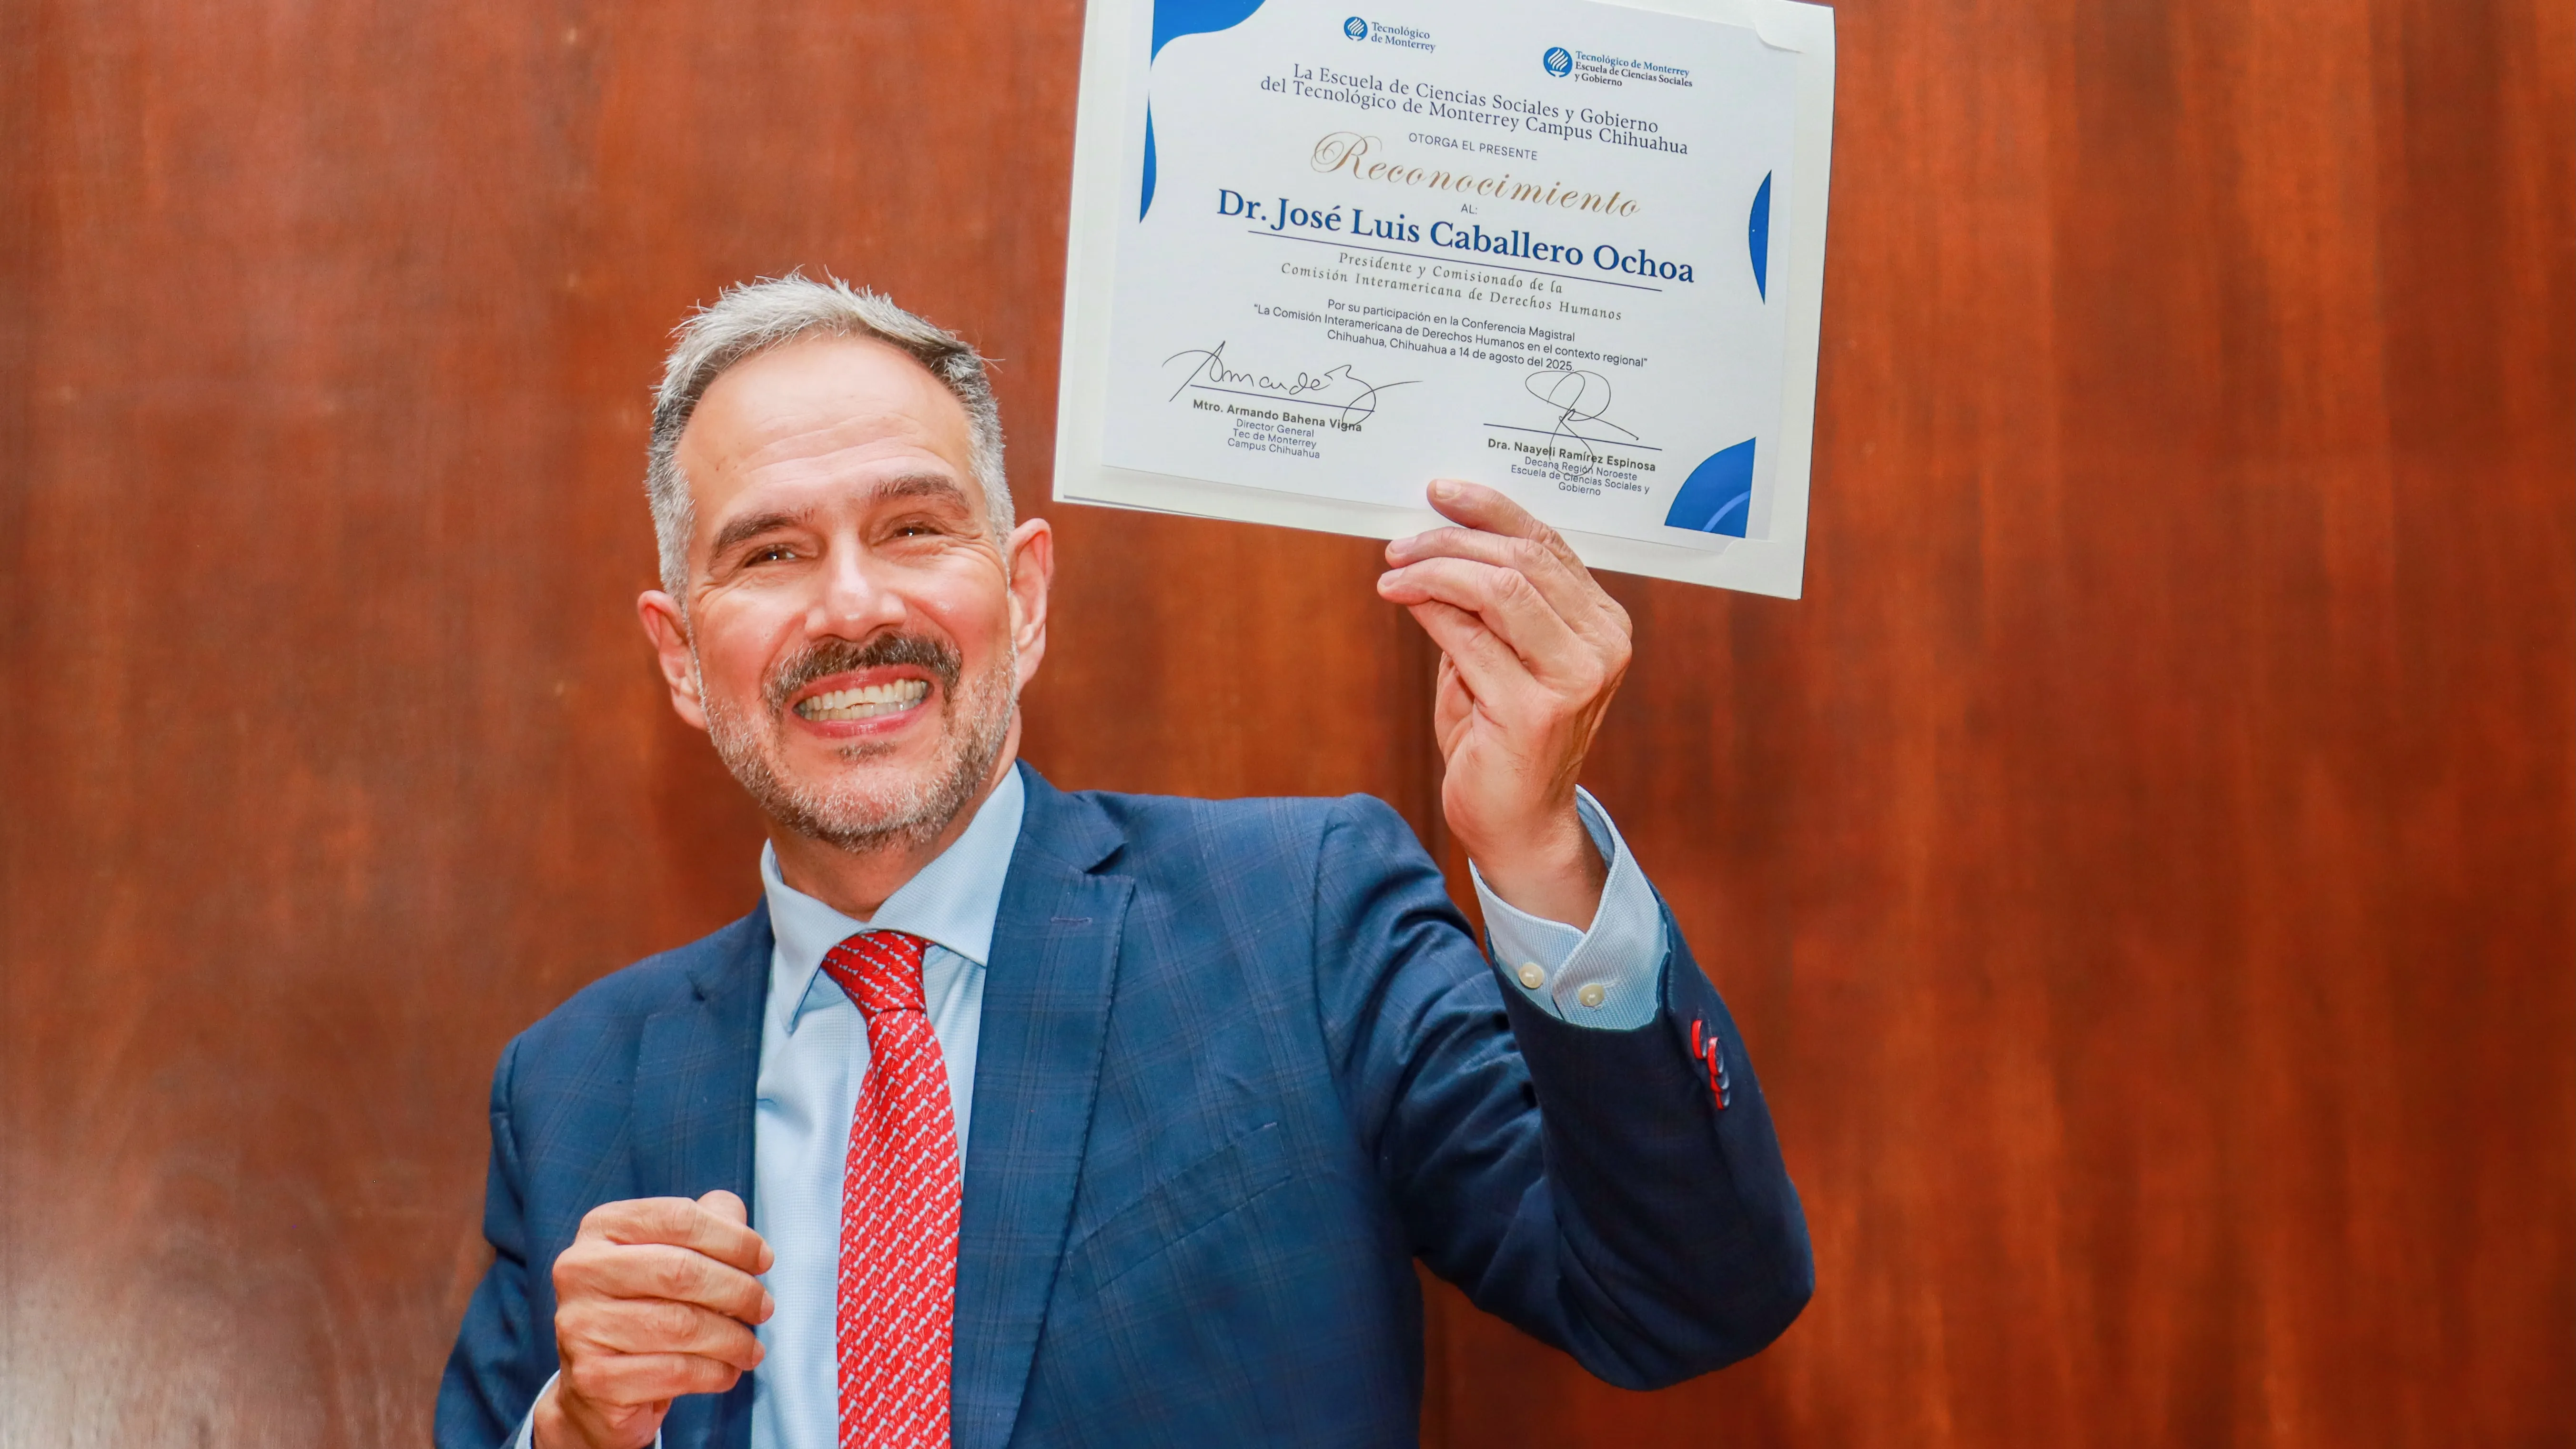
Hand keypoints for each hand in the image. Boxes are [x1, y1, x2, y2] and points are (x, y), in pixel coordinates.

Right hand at [533, 1191, 775, 1448]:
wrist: (596, 1387)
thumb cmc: (645, 1306)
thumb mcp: (670, 1254)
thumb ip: (705, 1222)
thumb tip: (733, 1212)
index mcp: (601, 1228)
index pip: (678, 1218)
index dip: (733, 1238)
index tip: (764, 1260)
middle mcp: (580, 1271)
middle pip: (682, 1272)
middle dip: (739, 1291)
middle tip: (765, 1308)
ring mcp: (580, 1326)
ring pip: (682, 1326)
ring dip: (733, 1339)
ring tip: (752, 1347)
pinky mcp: (593, 1377)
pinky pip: (675, 1372)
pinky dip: (715, 1372)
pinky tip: (728, 1372)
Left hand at [1377, 479, 1631, 927]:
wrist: (1517, 823)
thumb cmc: (1502, 735)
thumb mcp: (1499, 653)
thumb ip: (1485, 600)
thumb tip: (1436, 537)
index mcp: (1602, 623)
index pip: (1548, 543)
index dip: (1491, 510)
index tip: (1441, 492)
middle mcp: (1602, 646)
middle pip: (1522, 559)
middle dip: (1452, 541)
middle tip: (1400, 545)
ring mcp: (1575, 680)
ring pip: (1499, 588)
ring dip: (1435, 570)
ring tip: (1394, 572)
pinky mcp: (1536, 712)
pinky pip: (1470, 638)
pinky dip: (1431, 610)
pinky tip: (1404, 601)